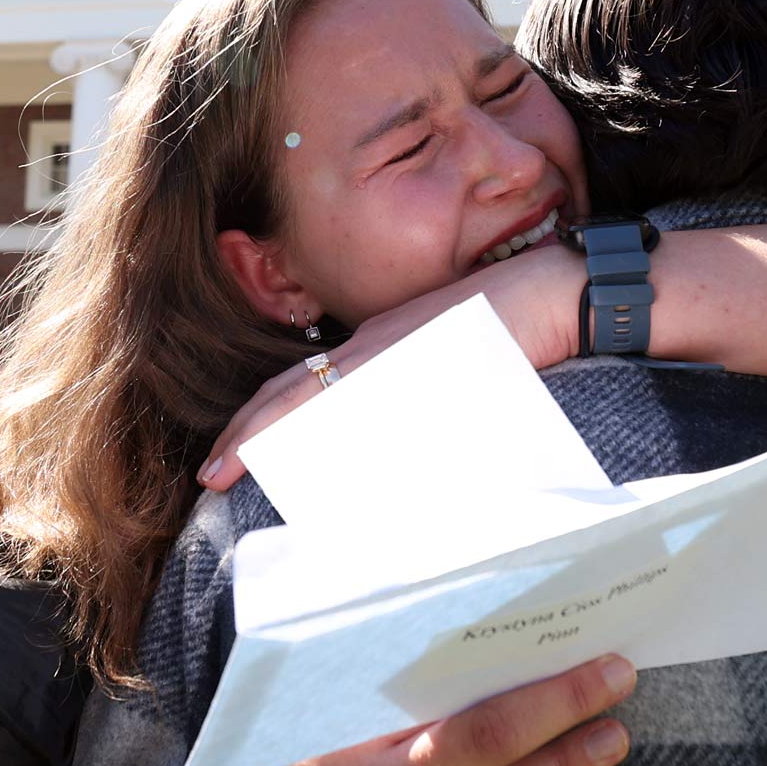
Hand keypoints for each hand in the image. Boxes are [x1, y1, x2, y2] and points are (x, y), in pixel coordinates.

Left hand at [197, 246, 582, 490]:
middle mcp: (373, 344)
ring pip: (314, 393)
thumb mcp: (456, 370)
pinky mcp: (419, 353)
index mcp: (378, 348)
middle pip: (292, 389)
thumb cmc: (517, 331)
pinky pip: (362, 397)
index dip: (261, 423)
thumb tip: (400, 456)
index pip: (305, 387)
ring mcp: (393, 347)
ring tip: (230, 467)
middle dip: (245, 432)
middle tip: (208, 475)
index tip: (228, 460)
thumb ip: (421, 404)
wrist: (558, 290)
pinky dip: (330, 427)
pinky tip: (306, 454)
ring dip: (270, 433)